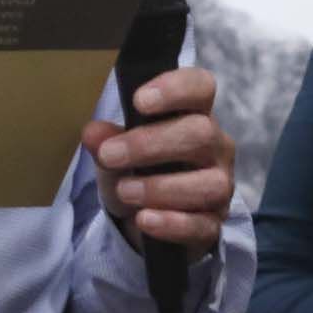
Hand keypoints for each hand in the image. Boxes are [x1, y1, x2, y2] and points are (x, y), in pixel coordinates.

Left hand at [82, 66, 235, 261]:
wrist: (142, 217)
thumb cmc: (137, 170)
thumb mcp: (114, 152)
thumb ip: (105, 141)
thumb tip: (93, 134)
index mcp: (194, 115)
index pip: (201, 87)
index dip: (175, 89)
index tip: (139, 101)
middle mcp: (215, 147)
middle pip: (201, 133)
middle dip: (151, 144)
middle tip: (111, 155)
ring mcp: (220, 186)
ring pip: (208, 183)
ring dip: (160, 187)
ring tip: (124, 191)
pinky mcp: (213, 224)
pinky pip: (202, 225)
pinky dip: (171, 223)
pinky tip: (144, 219)